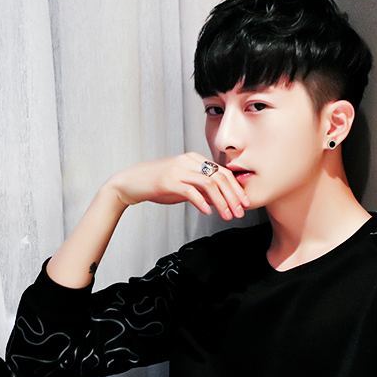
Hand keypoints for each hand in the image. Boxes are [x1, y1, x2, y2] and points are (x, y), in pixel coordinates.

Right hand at [105, 152, 250, 220]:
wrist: (132, 183)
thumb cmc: (157, 185)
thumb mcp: (183, 186)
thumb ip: (201, 191)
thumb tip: (219, 202)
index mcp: (195, 159)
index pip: (223, 172)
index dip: (237, 189)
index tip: (245, 204)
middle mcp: (189, 161)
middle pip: (220, 177)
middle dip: (233, 197)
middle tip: (240, 212)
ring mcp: (179, 170)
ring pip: (209, 184)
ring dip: (221, 202)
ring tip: (227, 216)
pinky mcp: (168, 180)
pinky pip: (190, 191)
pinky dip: (201, 202)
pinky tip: (207, 212)